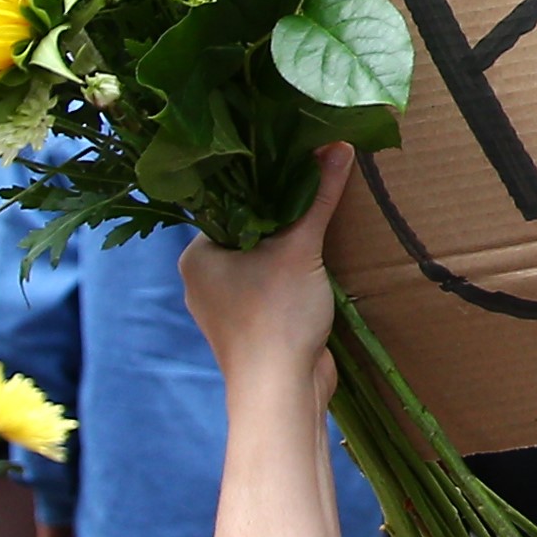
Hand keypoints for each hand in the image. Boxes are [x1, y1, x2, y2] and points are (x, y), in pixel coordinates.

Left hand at [177, 148, 347, 407]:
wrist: (280, 391)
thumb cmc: (276, 316)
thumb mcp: (302, 247)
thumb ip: (318, 196)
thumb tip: (339, 145)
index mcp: (197, 256)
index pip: (228, 204)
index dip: (263, 186)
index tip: (294, 168)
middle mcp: (202, 280)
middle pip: (246, 232)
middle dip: (280, 217)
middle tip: (313, 191)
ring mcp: (224, 308)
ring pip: (259, 262)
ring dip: (287, 249)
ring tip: (318, 225)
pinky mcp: (249, 328)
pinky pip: (268, 288)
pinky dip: (290, 278)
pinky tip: (315, 267)